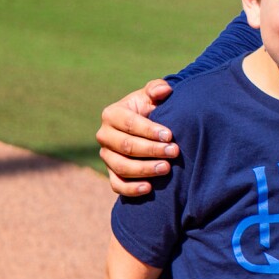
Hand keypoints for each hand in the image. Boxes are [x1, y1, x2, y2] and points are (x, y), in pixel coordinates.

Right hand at [96, 79, 175, 195]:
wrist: (146, 130)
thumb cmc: (150, 110)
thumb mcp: (152, 97)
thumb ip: (157, 89)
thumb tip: (165, 90)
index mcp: (112, 114)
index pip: (129, 124)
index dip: (149, 130)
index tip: (170, 135)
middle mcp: (104, 136)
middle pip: (126, 146)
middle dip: (151, 150)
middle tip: (174, 152)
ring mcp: (107, 156)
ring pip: (121, 167)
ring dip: (144, 169)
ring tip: (166, 168)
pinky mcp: (112, 173)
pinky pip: (117, 185)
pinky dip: (131, 189)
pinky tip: (149, 188)